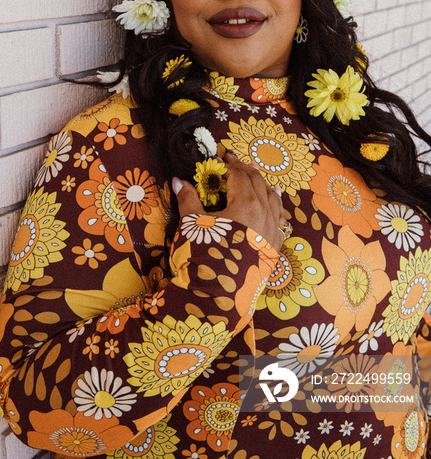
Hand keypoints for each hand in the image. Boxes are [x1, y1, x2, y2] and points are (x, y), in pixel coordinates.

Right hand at [172, 151, 286, 251]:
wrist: (212, 297)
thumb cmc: (201, 256)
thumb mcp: (190, 224)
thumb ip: (188, 199)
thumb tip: (178, 181)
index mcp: (245, 205)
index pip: (239, 176)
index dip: (228, 166)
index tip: (218, 161)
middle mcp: (264, 215)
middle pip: (258, 184)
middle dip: (245, 171)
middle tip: (233, 163)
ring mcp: (271, 233)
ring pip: (273, 200)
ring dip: (262, 185)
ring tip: (255, 176)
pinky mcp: (273, 249)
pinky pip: (279, 220)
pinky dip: (275, 207)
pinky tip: (273, 203)